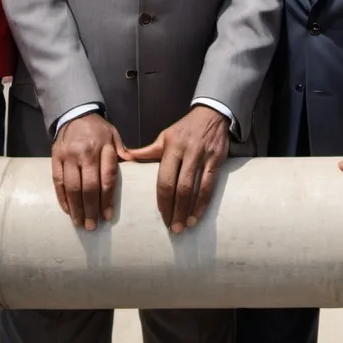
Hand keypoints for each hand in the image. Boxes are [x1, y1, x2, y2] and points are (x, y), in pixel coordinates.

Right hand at [51, 113, 125, 230]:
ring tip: (80, 223)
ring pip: (72, 187)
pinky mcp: (55, 159)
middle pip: (89, 186)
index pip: (107, 177)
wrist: (75, 114)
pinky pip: (58, 182)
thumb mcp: (114, 136)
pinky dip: (63, 199)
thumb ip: (122, 152)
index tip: (108, 216)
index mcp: (104, 148)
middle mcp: (86, 153)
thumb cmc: (98, 130)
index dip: (107, 199)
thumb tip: (135, 167)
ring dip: (76, 208)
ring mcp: (69, 156)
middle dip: (91, 209)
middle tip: (93, 226)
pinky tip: (68, 211)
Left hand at [122, 105, 229, 231]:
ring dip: (190, 209)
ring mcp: (203, 156)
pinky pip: (210, 184)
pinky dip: (204, 201)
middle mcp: (186, 152)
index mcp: (171, 147)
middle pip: (180, 187)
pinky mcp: (216, 159)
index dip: (163, 201)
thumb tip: (126, 158)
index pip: (164, 179)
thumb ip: (148, 151)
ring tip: (185, 226)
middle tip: (172, 228)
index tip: (162, 217)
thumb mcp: (165, 136)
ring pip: (195, 187)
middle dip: (175, 210)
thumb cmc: (185, 128)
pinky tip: (199, 214)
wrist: (211, 113)